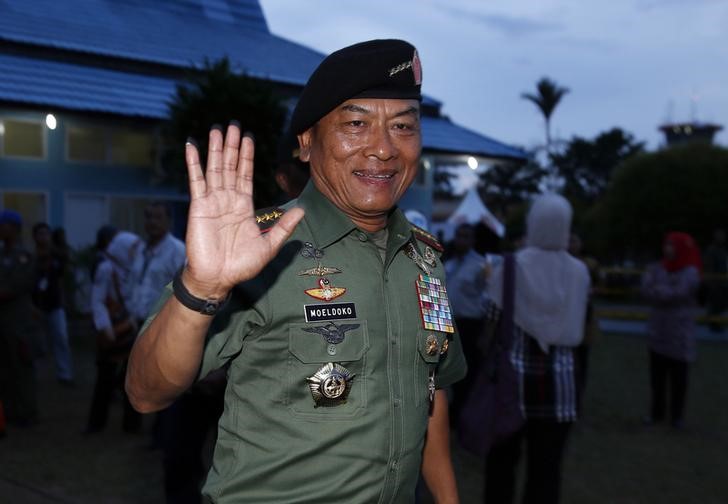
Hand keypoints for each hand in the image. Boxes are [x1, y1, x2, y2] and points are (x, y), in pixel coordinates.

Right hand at [183, 124, 303, 297]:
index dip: (247, 156)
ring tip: (217, 128)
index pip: (245, 174)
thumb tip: (301, 210)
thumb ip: (283, 226)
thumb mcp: (269, 245)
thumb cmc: (241, 266)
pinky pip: (196, 180)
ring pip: (215, 168)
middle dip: (232, 146)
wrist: (217, 278)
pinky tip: (192, 145)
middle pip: (230, 166)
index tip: (248, 138)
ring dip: (215, 148)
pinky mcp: (199, 206)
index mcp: (243, 206)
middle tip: (233, 124)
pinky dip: (194, 162)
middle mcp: (228, 199)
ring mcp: (212, 201)